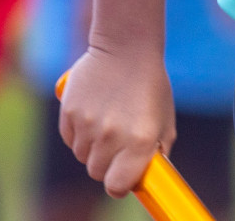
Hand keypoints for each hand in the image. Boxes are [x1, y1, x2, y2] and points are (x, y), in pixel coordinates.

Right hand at [59, 45, 174, 197]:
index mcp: (140, 140)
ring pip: (83, 155)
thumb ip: (158, 150)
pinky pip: (70, 138)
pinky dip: (80, 132)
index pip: (118, 186)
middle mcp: (112, 136)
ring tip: (109, 120)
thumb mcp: (164, 118)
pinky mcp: (69, 114)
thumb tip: (148, 177)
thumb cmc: (150, 85)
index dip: (120, 185)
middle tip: (119, 145)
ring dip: (94, 146)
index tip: (123, 179)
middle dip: (108, 164)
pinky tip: (94, 111)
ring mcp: (88, 125)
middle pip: (97, 172)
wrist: (126, 48)